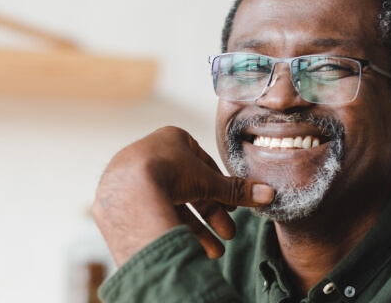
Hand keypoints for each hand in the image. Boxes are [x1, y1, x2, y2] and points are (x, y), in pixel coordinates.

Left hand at [92, 126, 274, 266]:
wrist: (126, 191)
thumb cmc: (168, 173)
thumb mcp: (208, 181)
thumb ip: (236, 190)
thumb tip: (267, 195)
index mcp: (171, 139)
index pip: (203, 165)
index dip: (220, 188)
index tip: (232, 207)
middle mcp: (150, 155)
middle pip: (189, 189)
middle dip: (212, 214)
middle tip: (228, 234)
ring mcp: (133, 179)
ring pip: (172, 206)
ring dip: (197, 230)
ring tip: (214, 251)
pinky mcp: (122, 201)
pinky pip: (152, 215)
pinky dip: (173, 231)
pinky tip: (190, 249)